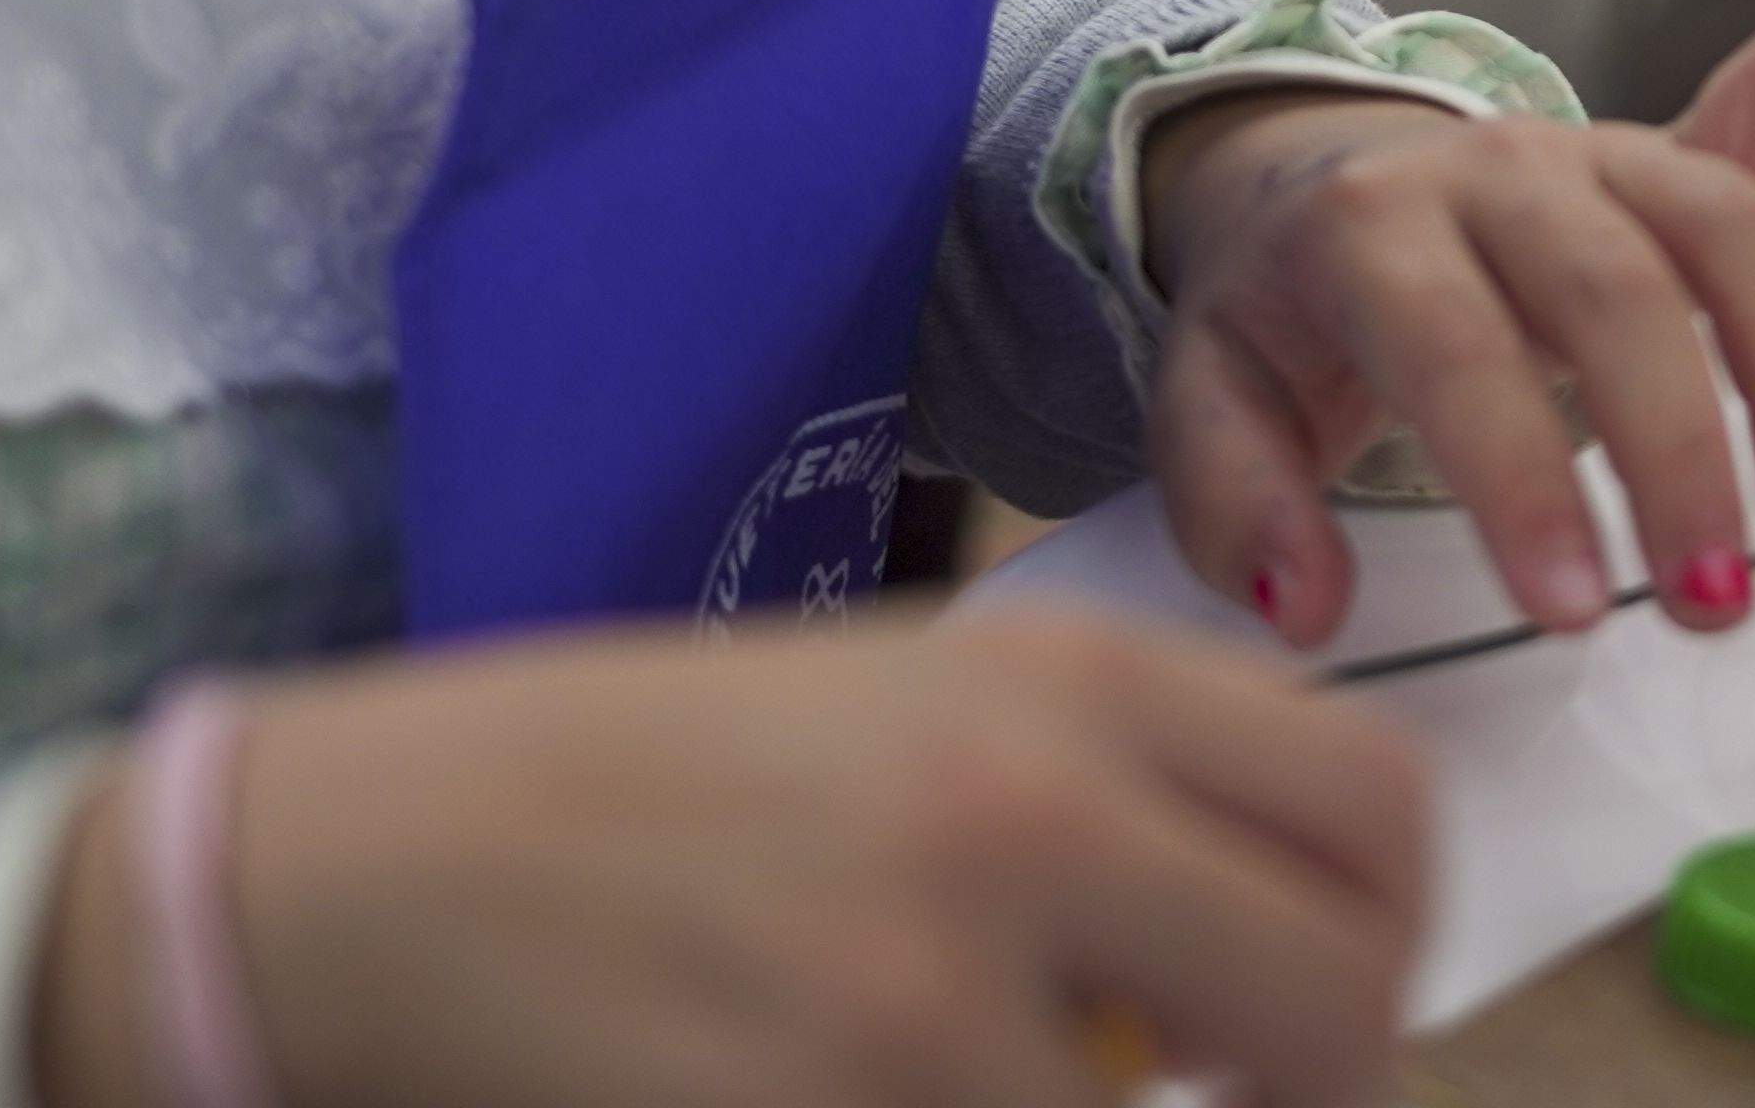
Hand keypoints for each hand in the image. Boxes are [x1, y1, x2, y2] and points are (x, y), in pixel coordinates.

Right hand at [29, 621, 1427, 1107]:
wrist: (364, 863)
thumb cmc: (639, 781)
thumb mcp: (903, 708)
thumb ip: (1098, 797)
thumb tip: (1256, 941)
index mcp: (1068, 687)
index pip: (1380, 810)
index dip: (1390, 937)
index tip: (1326, 1004)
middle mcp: (1029, 820)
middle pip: (1340, 1002)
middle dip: (1318, 1086)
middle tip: (1221, 1098)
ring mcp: (925, 994)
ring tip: (974, 1077)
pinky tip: (864, 1103)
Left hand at [1140, 58, 1754, 654]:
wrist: (1307, 178)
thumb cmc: (1283, 310)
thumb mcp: (1211, 399)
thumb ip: (1237, 505)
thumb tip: (1308, 606)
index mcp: (1371, 223)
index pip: (1453, 346)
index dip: (1518, 475)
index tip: (1572, 611)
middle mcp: (1502, 166)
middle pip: (1615, 289)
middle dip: (1679, 452)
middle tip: (1710, 605)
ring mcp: (1605, 145)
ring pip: (1729, 224)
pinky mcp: (1680, 142)